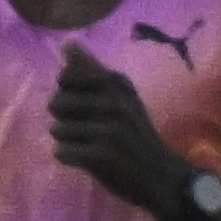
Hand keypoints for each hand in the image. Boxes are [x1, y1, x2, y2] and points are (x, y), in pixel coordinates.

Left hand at [44, 41, 195, 220]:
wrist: (164, 178)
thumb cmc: (137, 135)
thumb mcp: (123, 97)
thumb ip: (92, 71)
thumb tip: (66, 41)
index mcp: (117, 84)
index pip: (66, 76)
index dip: (65, 92)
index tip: (80, 104)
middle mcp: (113, 103)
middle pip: (56, 103)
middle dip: (63, 118)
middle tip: (84, 130)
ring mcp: (108, 130)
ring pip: (56, 129)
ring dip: (66, 141)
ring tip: (87, 146)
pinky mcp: (101, 156)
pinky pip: (61, 151)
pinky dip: (67, 157)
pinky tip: (84, 159)